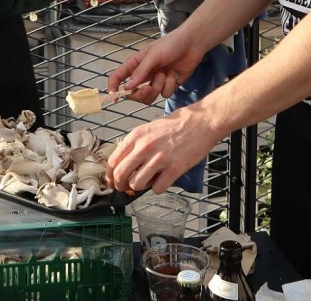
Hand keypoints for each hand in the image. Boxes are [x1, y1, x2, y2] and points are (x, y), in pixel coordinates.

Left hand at [106, 108, 221, 193]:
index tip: (113, 182)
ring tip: (147, 182)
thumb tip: (125, 164)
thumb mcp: (149, 129)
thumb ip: (136, 145)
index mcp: (136, 136)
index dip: (110, 176)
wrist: (200, 122)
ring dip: (139, 188)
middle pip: (121, 175)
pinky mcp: (174, 169)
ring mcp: (159, 158)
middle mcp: (144, 147)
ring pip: (136, 184)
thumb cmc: (176, 125)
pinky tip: (162, 180)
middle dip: (120, 186)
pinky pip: (157, 188)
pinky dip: (158, 188)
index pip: (113, 161)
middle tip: (126, 188)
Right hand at [107, 28, 201, 104]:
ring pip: (149, 97)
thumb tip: (127, 88)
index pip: (118, 77)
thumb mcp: (153, 56)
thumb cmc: (171, 45)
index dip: (113, 88)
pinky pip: (165, 94)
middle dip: (140, 93)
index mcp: (135, 64)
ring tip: (165, 74)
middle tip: (148, 89)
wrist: (192, 44)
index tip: (115, 98)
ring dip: (158, 87)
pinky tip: (175, 74)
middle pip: (134, 93)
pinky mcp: (168, 85)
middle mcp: (143, 74)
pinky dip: (170, 85)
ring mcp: (155, 81)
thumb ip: (140, 72)